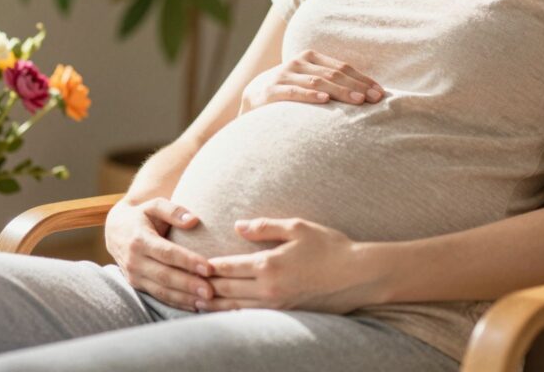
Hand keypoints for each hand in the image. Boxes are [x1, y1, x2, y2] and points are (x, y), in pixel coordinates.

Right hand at [105, 197, 216, 310]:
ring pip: (161, 290)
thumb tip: (193, 220)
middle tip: (211, 291)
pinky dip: (176, 302)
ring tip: (206, 301)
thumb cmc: (142, 215)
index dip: (188, 261)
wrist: (115, 230)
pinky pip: (158, 296)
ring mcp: (134, 276)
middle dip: (189, 285)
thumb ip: (174, 210)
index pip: (167, 253)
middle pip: (165, 276)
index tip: (208, 267)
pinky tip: (195, 305)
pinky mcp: (137, 285)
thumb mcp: (154, 205)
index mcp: (139, 240)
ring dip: (184, 297)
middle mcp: (134, 261)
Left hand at [200, 218, 376, 313]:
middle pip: (225, 289)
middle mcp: (268, 289)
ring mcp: (276, 305)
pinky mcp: (285, 314)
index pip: (226, 267)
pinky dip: (233, 313)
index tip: (191, 262)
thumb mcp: (298, 227)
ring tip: (196, 301)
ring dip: (214, 304)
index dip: (206, 266)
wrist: (358, 275)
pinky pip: (251, 316)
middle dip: (204, 286)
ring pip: (234, 308)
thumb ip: (265, 226)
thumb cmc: (330, 246)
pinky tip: (225, 310)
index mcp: (268, 265)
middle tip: (185, 283)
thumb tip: (238, 226)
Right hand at [238, 49, 384, 114]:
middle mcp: (298, 63)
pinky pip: (293, 92)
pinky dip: (310, 96)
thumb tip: (367, 95)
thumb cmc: (289, 92)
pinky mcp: (271, 91)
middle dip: (357, 87)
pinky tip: (324, 101)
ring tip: (358, 101)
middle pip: (333, 74)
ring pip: (317, 82)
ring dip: (340, 92)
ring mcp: (283, 75)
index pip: (342, 67)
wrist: (252, 99)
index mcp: (310, 58)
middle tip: (376, 99)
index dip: (363, 79)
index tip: (381, 93)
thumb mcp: (309, 83)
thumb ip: (331, 84)